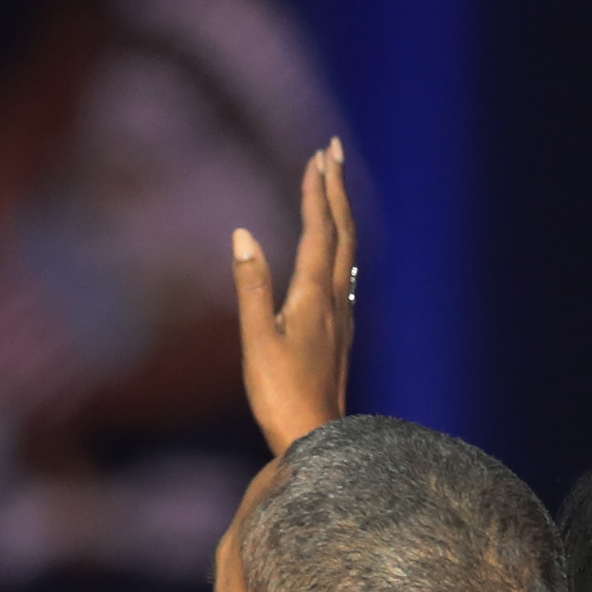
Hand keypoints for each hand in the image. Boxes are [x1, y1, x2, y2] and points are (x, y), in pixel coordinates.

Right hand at [230, 139, 355, 455]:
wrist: (317, 439)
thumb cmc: (280, 395)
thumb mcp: (256, 341)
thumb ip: (251, 286)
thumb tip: (243, 235)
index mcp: (314, 296)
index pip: (319, 230)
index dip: (316, 191)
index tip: (316, 155)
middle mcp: (336, 299)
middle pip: (342, 232)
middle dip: (336, 189)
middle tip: (330, 151)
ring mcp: (342, 316)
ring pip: (348, 252)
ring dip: (340, 214)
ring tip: (332, 189)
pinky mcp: (340, 333)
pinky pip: (344, 274)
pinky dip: (339, 245)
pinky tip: (333, 252)